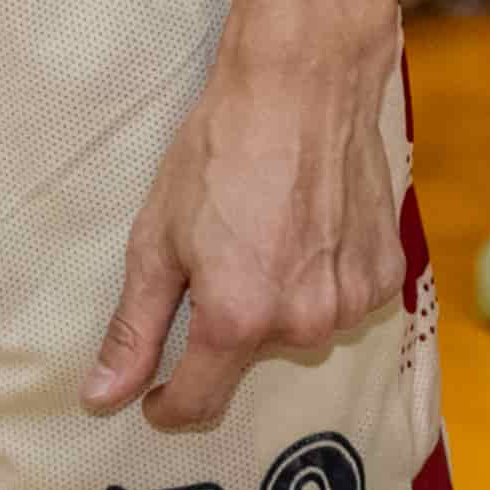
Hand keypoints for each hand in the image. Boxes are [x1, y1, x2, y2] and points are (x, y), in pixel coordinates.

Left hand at [88, 18, 402, 433]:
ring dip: (281, 301)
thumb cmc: (221, 152)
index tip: (157, 391)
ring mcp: (351, 302)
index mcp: (236, 319)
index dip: (169, 403)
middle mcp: (301, 324)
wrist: (304, 86)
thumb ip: (134, 329)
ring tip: (270, 235)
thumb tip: (101, 397)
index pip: (199, 402)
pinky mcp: (387, 276)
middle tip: (222, 255)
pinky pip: (343, 301)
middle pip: (251, 357)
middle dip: (230, 323)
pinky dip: (323, 279)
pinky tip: (310, 230)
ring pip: (301, 329)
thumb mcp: (156, 238)